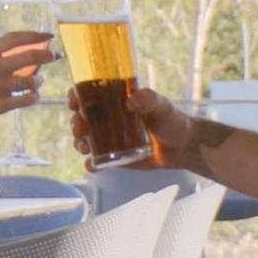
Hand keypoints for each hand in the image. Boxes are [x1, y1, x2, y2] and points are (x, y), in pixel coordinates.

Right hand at [0, 31, 56, 129]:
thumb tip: (22, 53)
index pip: (16, 38)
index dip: (35, 35)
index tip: (49, 35)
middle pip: (31, 56)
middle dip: (47, 55)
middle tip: (54, 56)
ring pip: (32, 80)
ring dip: (39, 80)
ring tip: (37, 81)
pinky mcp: (2, 104)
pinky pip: (28, 99)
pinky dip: (34, 96)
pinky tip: (32, 95)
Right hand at [68, 85, 201, 169]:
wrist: (184, 147)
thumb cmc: (173, 120)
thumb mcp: (162, 106)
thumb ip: (149, 100)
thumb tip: (132, 100)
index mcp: (117, 99)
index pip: (90, 92)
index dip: (77, 95)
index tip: (73, 101)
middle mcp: (110, 118)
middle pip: (83, 118)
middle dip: (76, 123)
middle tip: (79, 128)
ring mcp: (112, 138)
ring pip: (86, 139)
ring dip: (79, 142)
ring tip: (83, 146)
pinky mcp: (117, 157)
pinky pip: (98, 161)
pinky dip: (91, 164)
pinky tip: (92, 164)